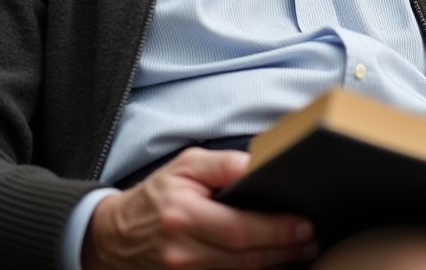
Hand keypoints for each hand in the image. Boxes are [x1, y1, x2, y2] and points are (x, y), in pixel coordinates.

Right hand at [82, 148, 316, 269]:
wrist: (115, 235)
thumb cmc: (157, 195)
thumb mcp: (185, 166)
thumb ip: (222, 165)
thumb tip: (258, 164)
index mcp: (183, 216)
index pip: (239, 229)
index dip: (275, 230)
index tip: (303, 224)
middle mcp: (183, 252)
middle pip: (245, 258)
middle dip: (284, 250)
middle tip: (311, 239)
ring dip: (275, 265)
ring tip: (301, 252)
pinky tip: (273, 264)